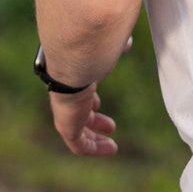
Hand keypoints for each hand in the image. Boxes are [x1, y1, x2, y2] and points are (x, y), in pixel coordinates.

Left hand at [47, 34, 132, 156]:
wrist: (73, 60)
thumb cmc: (91, 50)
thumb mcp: (107, 48)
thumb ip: (116, 45)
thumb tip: (128, 41)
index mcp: (71, 77)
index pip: (78, 91)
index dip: (89, 98)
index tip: (97, 103)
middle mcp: (65, 95)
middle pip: (78, 111)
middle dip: (93, 120)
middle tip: (110, 125)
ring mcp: (65, 111)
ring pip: (78, 130)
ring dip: (94, 138)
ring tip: (111, 145)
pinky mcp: (66, 127)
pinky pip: (79, 144)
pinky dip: (94, 149)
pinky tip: (110, 149)